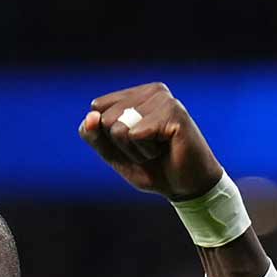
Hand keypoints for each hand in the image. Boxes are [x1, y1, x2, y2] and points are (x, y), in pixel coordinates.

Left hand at [78, 82, 221, 200]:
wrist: (187, 186)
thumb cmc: (153, 168)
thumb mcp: (114, 154)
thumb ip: (95, 135)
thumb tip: (90, 116)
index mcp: (137, 94)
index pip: (97, 108)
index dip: (108, 136)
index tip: (135, 143)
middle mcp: (151, 90)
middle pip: (105, 118)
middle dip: (122, 145)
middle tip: (149, 150)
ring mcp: (163, 98)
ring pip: (118, 127)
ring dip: (134, 150)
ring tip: (157, 149)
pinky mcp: (173, 112)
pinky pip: (136, 135)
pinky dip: (145, 152)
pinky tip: (165, 149)